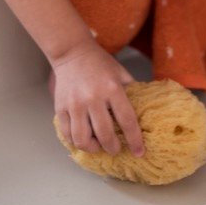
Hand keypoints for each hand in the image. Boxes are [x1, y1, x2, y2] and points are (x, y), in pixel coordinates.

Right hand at [51, 42, 144, 156]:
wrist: (73, 52)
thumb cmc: (100, 63)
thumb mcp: (121, 73)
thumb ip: (131, 91)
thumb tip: (145, 111)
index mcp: (112, 88)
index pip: (127, 120)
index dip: (134, 139)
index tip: (140, 152)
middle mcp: (93, 98)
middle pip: (104, 134)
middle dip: (113, 148)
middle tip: (116, 149)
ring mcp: (75, 104)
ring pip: (82, 139)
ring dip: (93, 148)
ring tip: (98, 146)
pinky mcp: (60, 108)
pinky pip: (67, 134)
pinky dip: (75, 142)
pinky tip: (83, 139)